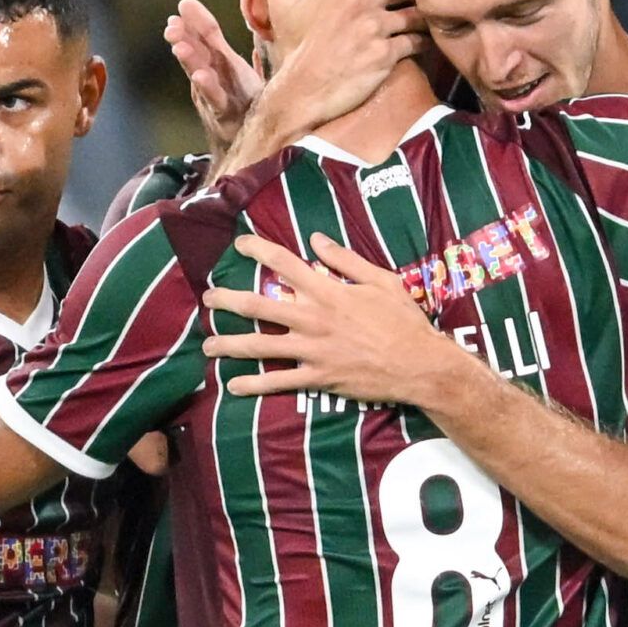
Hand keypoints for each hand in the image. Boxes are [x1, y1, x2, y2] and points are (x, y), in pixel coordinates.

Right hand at [163, 0, 262, 151]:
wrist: (250, 143)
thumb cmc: (248, 104)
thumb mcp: (246, 72)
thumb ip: (246, 47)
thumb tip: (257, 20)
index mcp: (221, 63)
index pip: (207, 36)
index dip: (197, 21)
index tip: (184, 5)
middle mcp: (214, 76)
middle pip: (197, 53)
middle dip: (183, 37)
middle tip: (171, 25)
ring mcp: (215, 95)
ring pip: (199, 74)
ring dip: (188, 59)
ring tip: (179, 46)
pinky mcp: (223, 113)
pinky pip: (214, 98)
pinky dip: (206, 87)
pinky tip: (200, 76)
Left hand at [201, 232, 471, 409]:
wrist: (420, 365)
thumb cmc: (404, 321)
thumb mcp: (381, 281)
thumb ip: (346, 260)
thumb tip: (316, 240)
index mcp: (329, 292)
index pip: (284, 265)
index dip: (258, 251)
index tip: (238, 245)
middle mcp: (314, 319)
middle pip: (258, 306)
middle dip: (227, 300)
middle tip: (208, 298)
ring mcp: (313, 350)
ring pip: (260, 346)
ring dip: (230, 344)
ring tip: (208, 344)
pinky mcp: (318, 378)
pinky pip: (279, 382)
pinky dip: (254, 385)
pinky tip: (233, 387)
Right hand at [251, 0, 426, 142]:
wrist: (301, 92)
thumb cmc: (294, 48)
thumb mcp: (281, 4)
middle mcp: (364, 1)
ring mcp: (377, 28)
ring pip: (418, 12)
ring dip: (427, 15)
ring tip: (434, 18)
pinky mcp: (387, 54)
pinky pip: (418, 42)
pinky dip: (425, 42)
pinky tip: (427, 44)